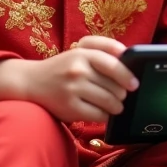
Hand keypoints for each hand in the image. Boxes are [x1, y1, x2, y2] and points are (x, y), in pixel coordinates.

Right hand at [21, 35, 138, 123]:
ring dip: (117, 107)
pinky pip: (98, 115)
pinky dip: (104, 116)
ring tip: (116, 106)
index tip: (135, 84)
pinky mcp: (69, 107)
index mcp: (82, 53)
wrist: (32, 82)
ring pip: (108, 101)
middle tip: (121, 97)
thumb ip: (103, 49)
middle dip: (122, 94)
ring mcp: (73, 89)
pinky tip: (102, 113)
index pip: (112, 64)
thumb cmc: (63, 67)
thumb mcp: (80, 51)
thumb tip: (128, 56)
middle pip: (114, 86)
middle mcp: (77, 70)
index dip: (127, 76)